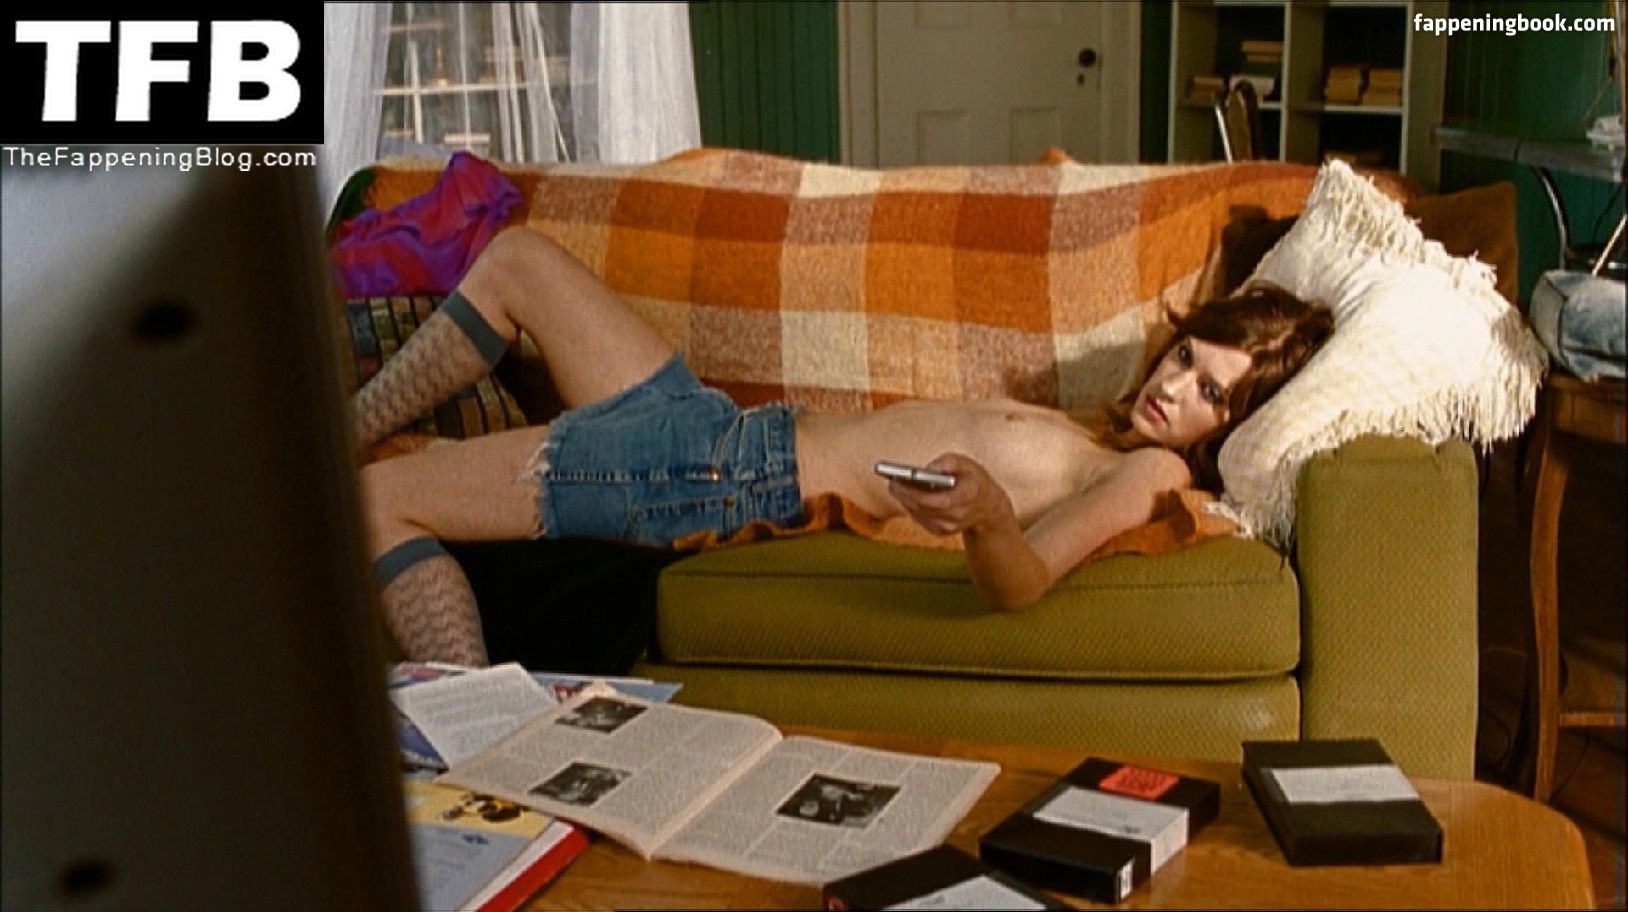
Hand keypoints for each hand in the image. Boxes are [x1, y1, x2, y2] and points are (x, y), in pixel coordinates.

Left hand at [885, 453, 1014, 536]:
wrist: (989, 508)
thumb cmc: (975, 481)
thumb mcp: (967, 464)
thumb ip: (948, 462)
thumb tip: (927, 468)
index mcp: (965, 497)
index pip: (931, 499)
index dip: (911, 491)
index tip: (897, 480)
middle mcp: (957, 516)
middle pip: (921, 508)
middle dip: (904, 494)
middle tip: (891, 482)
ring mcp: (949, 528)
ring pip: (918, 514)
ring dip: (905, 500)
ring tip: (895, 486)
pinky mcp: (941, 532)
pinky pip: (921, 519)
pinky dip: (912, 507)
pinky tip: (905, 496)